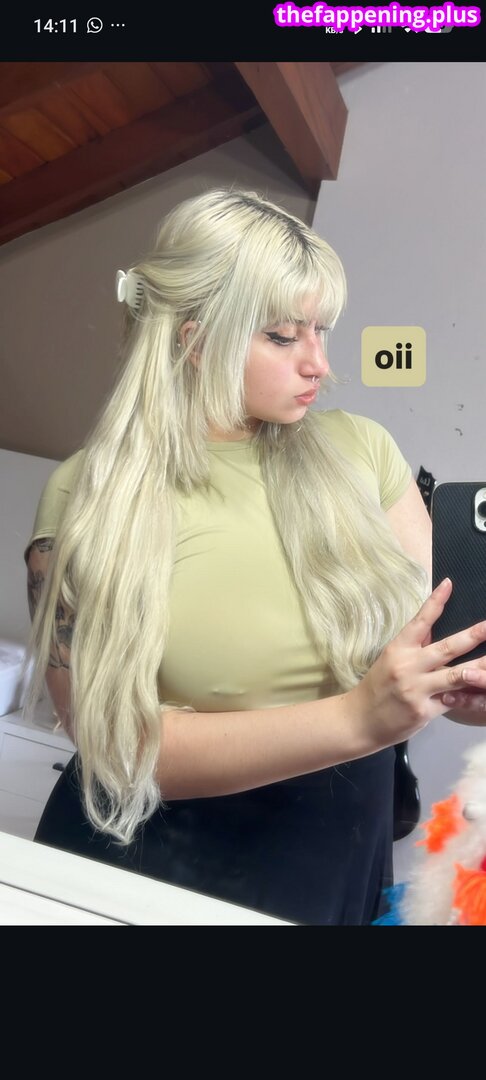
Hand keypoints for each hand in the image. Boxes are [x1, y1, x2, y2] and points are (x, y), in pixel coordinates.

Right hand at [348, 577, 485, 746]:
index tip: (448, 584)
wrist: (360, 720)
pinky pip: (454, 701)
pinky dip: (470, 696)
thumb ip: (414, 645)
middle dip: (473, 635)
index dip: (435, 602)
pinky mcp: (424, 710)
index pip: (420, 621)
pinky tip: (483, 691)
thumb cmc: (378, 687)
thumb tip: (433, 626)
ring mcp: (417, 689)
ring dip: (480, 668)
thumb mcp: (391, 659)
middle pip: (447, 648)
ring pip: (456, 675)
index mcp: (398, 649)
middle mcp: (408, 666)